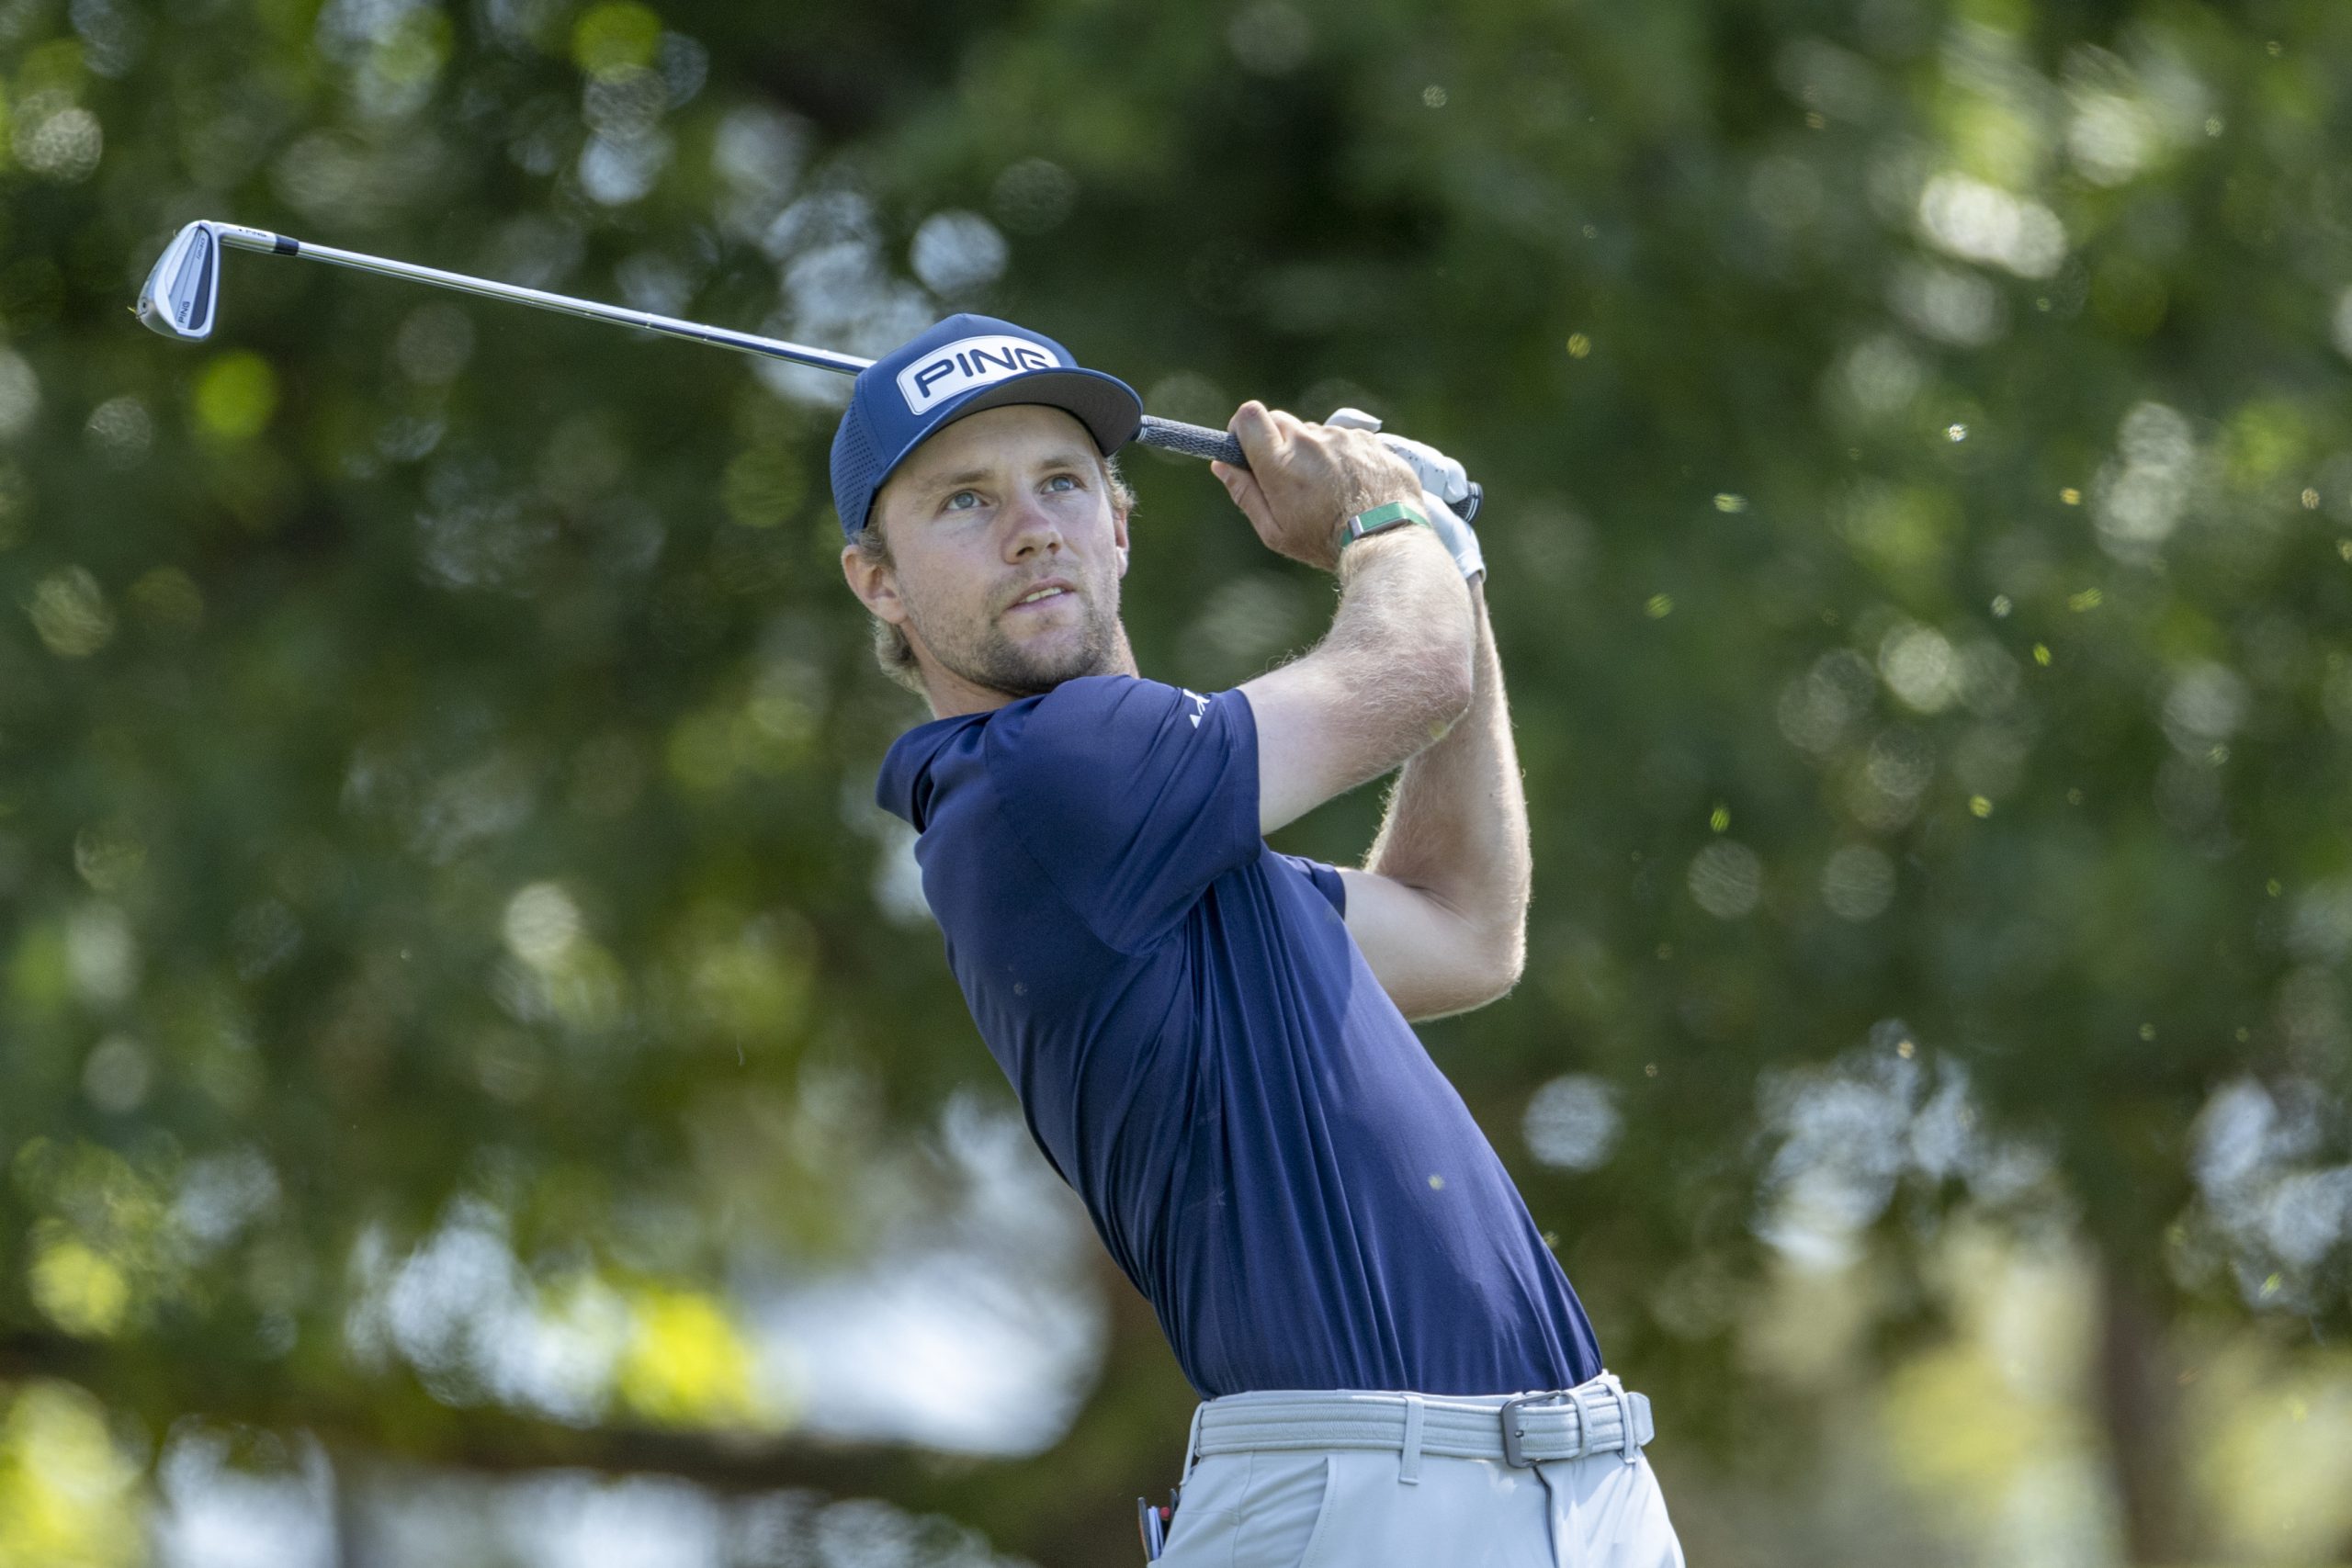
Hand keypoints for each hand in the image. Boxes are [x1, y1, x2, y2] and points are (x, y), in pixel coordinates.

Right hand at [1212, 401, 1421, 571]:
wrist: (1385, 541)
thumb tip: (1222, 465)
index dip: (1243, 428)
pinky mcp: (1369, 440)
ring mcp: (1342, 438)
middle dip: (1277, 443)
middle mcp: (1310, 441)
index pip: (1249, 416)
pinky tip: (1351, 486)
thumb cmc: (1325, 542)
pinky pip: (1345, 440)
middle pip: (1280, 420)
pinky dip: (1343, 457)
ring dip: (1313, 452)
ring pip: (1315, 433)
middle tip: (1288, 477)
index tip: (1246, 446)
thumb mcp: (1275, 531)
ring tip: (1328, 490)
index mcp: (1280, 463)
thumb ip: (1244, 494)